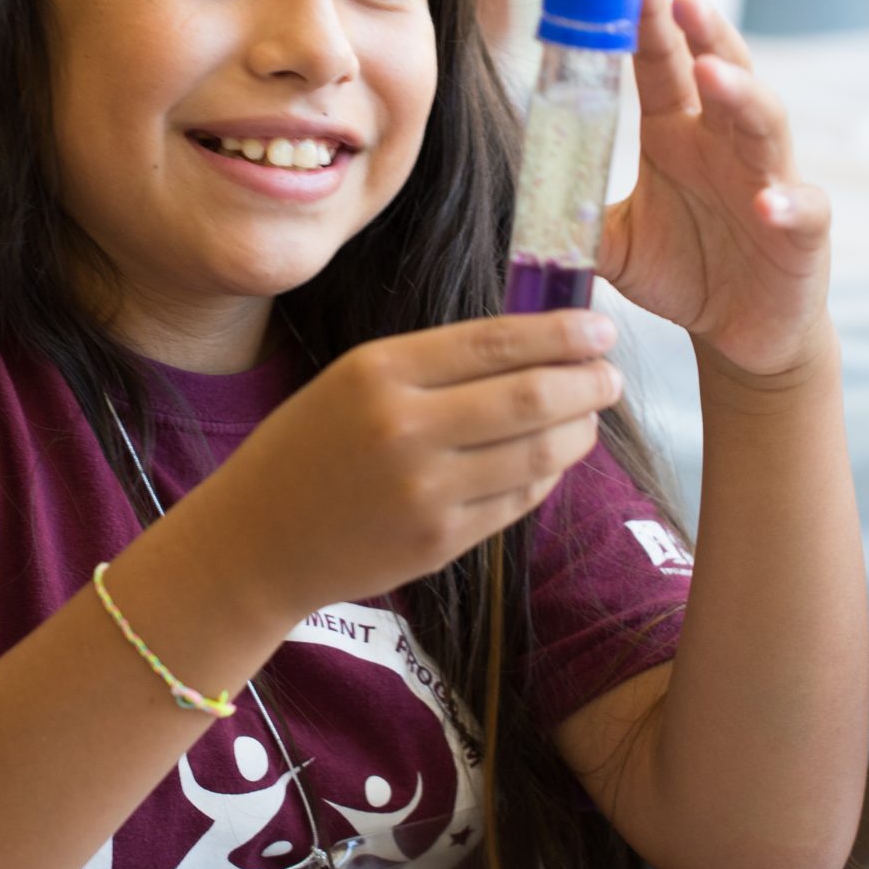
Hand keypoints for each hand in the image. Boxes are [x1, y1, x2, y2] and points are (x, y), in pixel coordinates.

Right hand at [187, 311, 622, 621]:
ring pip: (537, 453)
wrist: (257, 541)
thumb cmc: (307, 449)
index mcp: (378, 373)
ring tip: (589, 415)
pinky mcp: (441, 541)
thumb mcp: (352, 381)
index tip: (600, 327)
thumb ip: (433, 365)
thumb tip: (535, 347)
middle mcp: (404, 429)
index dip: (561, 333)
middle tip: (611, 374)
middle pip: (530, 397)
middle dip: (587, 382)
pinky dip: (546, 475)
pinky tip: (550, 459)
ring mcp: (426, 491)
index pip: (495, 342)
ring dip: (579, 430)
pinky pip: (518, 499)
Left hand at [599, 0, 831, 379]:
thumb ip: (575, 216)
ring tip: (713, 73)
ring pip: (763, 123)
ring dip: (741, 94)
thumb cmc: (683, 270)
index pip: (660, 58)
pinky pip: (799, 206)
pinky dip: (786, 200)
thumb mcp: (616, 241)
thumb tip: (515, 201)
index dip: (646, 12)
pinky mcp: (801, 228)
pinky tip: (766, 201)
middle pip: (718, 69)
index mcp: (677, 131)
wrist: (741, 331)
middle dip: (699, 30)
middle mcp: (725, 143)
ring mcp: (769, 178)